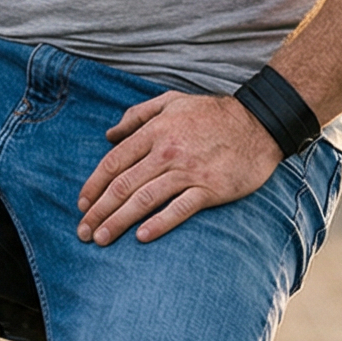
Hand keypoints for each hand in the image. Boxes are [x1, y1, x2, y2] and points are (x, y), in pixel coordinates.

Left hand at [77, 91, 282, 245]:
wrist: (259, 123)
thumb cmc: (213, 114)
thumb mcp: (171, 102)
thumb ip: (137, 115)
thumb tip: (109, 134)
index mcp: (155, 132)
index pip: (115, 162)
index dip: (94, 185)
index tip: (82, 204)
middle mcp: (167, 152)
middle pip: (124, 185)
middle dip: (99, 210)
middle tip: (83, 231)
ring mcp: (188, 172)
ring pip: (145, 199)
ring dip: (119, 221)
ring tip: (101, 238)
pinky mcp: (210, 189)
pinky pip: (179, 209)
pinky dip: (159, 223)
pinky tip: (142, 236)